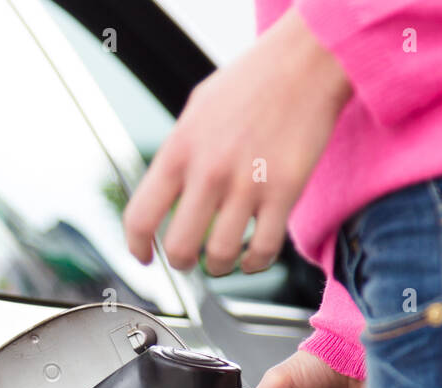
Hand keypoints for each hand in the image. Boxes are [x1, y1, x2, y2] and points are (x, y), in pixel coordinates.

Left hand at [123, 9, 351, 275]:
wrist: (304, 65)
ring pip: (222, 257)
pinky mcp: (285, 193)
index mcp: (179, 150)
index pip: (140, 216)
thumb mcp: (197, 110)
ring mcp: (248, 185)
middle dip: (182, 264)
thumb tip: (168, 191)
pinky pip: (264, 250)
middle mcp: (209, 172)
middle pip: (181, 248)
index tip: (144, 256)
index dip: (137, 247)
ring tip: (223, 260)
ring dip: (219, 268)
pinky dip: (255, 264)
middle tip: (189, 261)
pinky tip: (253, 258)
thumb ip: (180, 152)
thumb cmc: (252, 83)